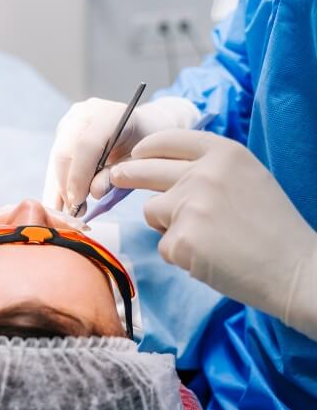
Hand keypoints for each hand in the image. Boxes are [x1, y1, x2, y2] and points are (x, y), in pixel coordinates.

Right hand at [43, 96, 199, 210]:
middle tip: (73, 213)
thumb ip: (117, 176)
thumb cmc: (144, 146)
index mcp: (109, 115)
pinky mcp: (63, 132)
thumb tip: (93, 192)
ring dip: (59, 187)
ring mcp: (71, 121)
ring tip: (69, 211)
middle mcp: (84, 113)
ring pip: (56, 159)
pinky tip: (61, 203)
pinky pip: (55, 161)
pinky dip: (57, 183)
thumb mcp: (138, 162)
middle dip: (66, 186)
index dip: (79, 176)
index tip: (78, 202)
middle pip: (65, 152)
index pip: (86, 145)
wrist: (143, 127)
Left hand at [111, 129, 316, 339]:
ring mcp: (189, 206)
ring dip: (166, 225)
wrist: (295, 269)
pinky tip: (207, 258)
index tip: (136, 154)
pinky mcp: (180, 240)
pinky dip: (179, 254)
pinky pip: (163, 245)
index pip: (168, 140)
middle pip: (143, 169)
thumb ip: (208, 168)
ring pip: (151, 211)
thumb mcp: (246, 177)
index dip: (146, 148)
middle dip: (125, 174)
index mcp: (223, 153)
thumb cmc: (273, 226)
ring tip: (203, 238)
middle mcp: (202, 173)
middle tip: (115, 177)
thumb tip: (164, 168)